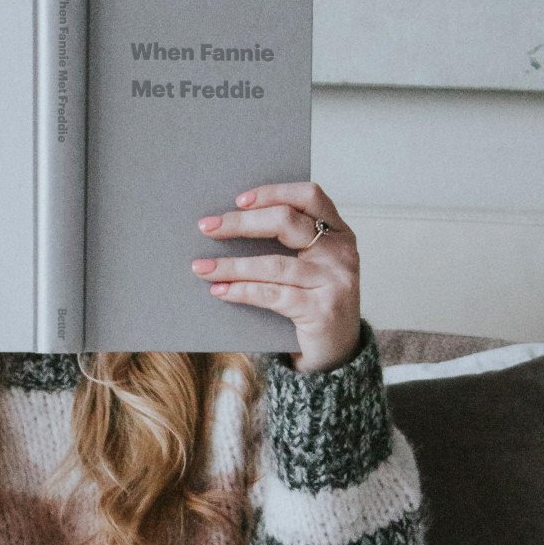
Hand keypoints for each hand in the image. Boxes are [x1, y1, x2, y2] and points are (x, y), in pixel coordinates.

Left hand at [191, 181, 362, 373]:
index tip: (238, 200)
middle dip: (241, 223)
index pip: (309, 196)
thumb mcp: (309, 266)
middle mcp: (342, 252)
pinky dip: (241, 291)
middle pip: (286, 222)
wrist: (337, 352)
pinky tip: (221, 290)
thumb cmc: (314, 301)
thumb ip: (286, 244)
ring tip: (202, 267)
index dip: (273, 192)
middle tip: (207, 227)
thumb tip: (227, 225)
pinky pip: (272, 295)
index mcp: (339, 232)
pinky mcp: (322, 311)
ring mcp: (335, 281)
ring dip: (231, 265)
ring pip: (273, 264)